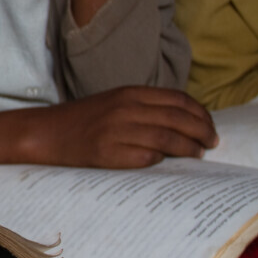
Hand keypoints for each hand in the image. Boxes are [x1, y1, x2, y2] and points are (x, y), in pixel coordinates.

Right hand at [0, 86, 216, 169]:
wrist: (45, 133)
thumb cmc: (83, 120)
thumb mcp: (114, 102)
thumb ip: (145, 107)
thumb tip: (185, 121)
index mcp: (129, 93)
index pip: (178, 99)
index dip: (200, 114)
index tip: (209, 126)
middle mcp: (125, 109)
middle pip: (179, 119)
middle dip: (203, 133)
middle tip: (212, 143)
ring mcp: (116, 131)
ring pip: (168, 139)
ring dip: (189, 149)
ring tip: (198, 154)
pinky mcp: (108, 153)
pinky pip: (147, 157)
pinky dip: (162, 160)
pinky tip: (166, 163)